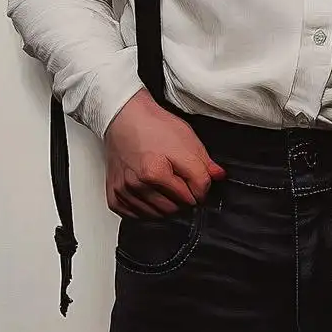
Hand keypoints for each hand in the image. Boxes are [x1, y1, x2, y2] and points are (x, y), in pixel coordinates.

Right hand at [103, 90, 224, 216]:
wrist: (124, 117)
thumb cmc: (153, 126)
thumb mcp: (186, 140)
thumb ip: (203, 164)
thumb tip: (217, 177)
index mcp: (156, 172)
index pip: (193, 197)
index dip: (200, 189)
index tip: (196, 183)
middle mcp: (137, 185)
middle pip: (174, 209)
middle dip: (182, 199)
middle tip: (180, 183)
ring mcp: (124, 191)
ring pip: (155, 215)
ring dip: (164, 205)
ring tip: (165, 188)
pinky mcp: (114, 194)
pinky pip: (133, 215)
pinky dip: (144, 209)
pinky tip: (149, 196)